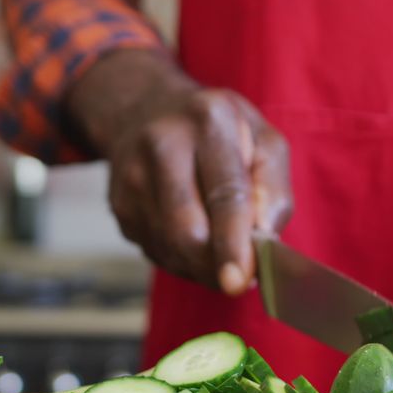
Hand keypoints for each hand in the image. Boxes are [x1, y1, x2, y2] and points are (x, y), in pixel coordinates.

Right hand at [67, 50, 292, 294]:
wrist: (150, 112)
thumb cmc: (222, 132)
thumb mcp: (264, 141)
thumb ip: (273, 190)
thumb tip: (265, 240)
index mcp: (208, 121)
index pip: (224, 194)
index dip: (232, 243)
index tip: (240, 280)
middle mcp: (162, 145)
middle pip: (188, 231)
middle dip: (218, 265)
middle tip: (242, 276)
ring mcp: (132, 176)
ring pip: (171, 249)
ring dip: (203, 265)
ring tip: (222, 248)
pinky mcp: (118, 205)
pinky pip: (157, 252)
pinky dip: (183, 260)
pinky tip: (194, 238)